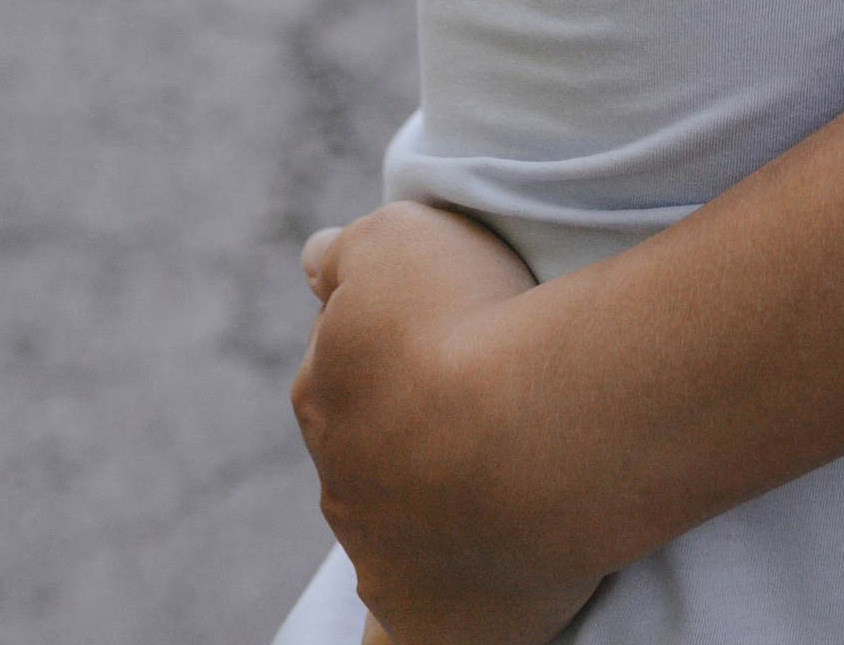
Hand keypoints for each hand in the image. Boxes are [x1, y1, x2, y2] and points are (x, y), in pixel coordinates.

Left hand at [294, 207, 599, 644]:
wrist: (531, 429)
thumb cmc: (467, 320)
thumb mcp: (393, 238)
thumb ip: (343, 254)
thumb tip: (311, 264)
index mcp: (322, 395)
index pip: (343, 372)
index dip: (397, 352)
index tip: (450, 339)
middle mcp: (339, 486)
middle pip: (372, 457)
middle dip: (414, 434)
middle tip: (487, 406)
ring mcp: (383, 562)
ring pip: (400, 535)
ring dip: (437, 509)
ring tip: (505, 478)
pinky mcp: (433, 627)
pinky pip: (408, 637)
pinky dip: (424, 617)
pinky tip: (445, 603)